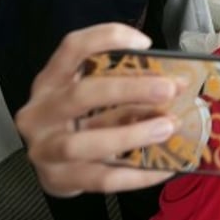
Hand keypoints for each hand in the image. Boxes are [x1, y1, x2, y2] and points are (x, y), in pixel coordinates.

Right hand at [15, 24, 181, 197]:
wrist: (55, 167)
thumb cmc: (82, 121)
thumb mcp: (99, 97)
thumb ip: (132, 87)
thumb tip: (179, 84)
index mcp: (51, 80)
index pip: (72, 48)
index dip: (107, 38)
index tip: (145, 43)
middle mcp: (41, 112)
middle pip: (81, 94)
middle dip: (128, 90)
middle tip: (168, 89)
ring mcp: (44, 149)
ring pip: (83, 144)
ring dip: (131, 135)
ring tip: (167, 127)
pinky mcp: (59, 180)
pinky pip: (102, 179)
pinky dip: (137, 175)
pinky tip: (165, 168)